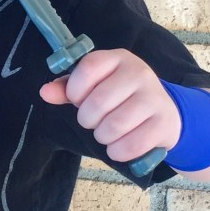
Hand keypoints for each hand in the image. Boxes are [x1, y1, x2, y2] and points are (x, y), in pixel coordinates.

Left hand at [39, 49, 181, 163]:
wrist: (165, 113)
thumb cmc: (121, 98)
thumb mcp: (95, 86)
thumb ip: (67, 88)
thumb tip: (44, 92)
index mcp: (117, 58)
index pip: (87, 68)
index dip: (75, 90)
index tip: (78, 100)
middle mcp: (139, 72)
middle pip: (98, 102)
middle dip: (87, 119)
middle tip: (93, 122)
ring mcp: (154, 97)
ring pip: (113, 126)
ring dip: (102, 137)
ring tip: (106, 133)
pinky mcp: (164, 123)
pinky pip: (131, 145)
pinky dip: (118, 152)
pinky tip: (118, 147)